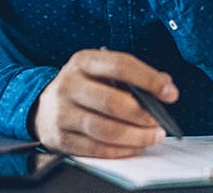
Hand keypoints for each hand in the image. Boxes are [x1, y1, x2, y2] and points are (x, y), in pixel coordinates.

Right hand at [31, 48, 178, 157]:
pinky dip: (120, 150)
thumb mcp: (101, 71)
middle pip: (112, 102)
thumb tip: (166, 84)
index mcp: (83, 61)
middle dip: (142, 115)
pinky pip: (96, 149)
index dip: (148, 79)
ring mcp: (62, 112)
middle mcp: (69, 84)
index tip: (170, 93)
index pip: (120, 65)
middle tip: (159, 122)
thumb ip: (133, 76)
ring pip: (105, 130)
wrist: (43, 106)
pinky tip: (134, 147)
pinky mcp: (61, 138)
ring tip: (152, 136)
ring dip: (135, 136)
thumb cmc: (83, 87)